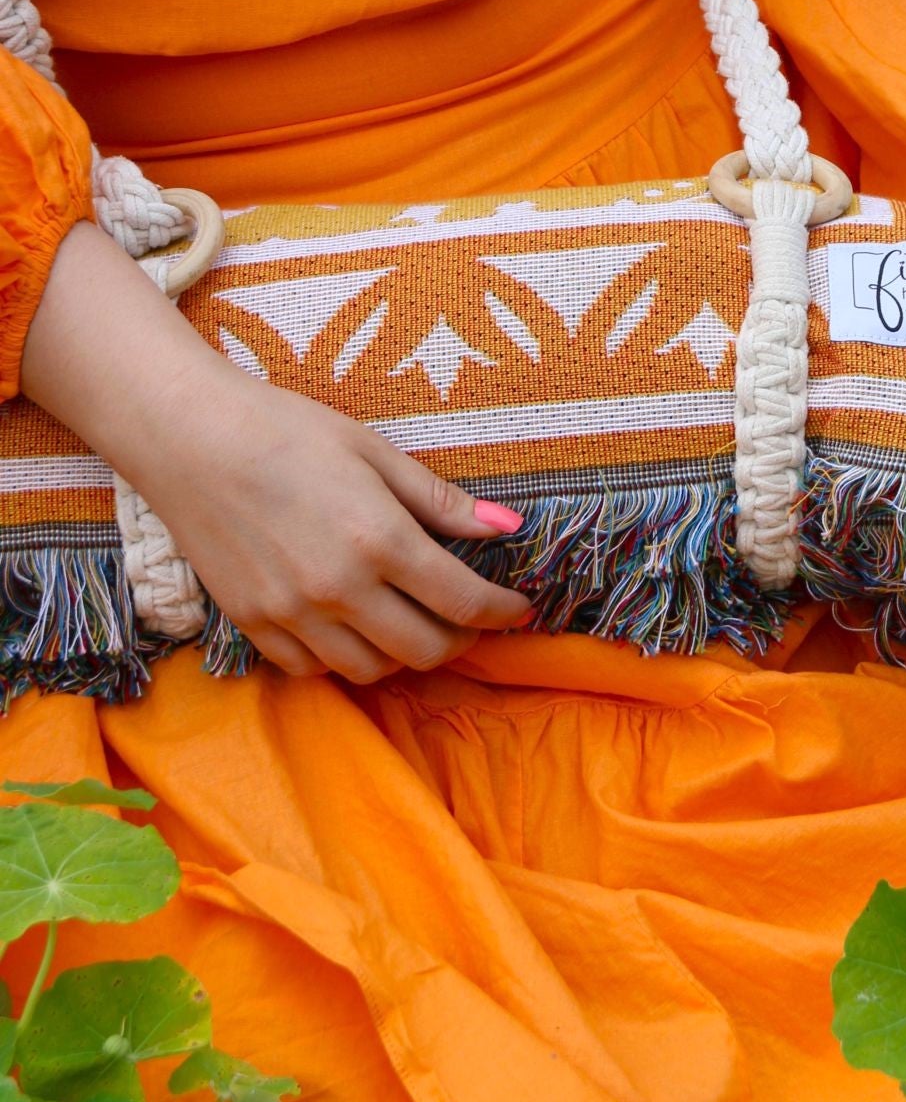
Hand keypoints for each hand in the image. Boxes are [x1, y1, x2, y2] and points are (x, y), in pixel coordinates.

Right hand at [127, 368, 532, 682]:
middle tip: (470, 620)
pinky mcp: (253, 625)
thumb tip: (508, 526)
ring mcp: (292, 614)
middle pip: (424, 650)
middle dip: (462, 640)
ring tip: (415, 623)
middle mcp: (338, 589)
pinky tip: (355, 628)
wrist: (191, 438)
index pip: (462, 601)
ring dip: (405, 655)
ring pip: (371, 669)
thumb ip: (442, 501)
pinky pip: (314, 669)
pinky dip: (345, 659)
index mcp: (379, 540)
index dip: (501, 611)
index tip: (518, 607)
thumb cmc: (288, 431)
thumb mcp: (375, 453)